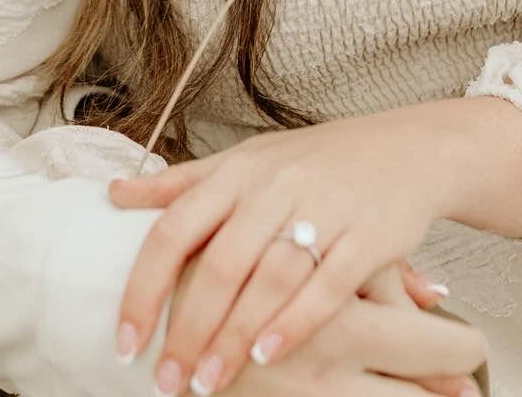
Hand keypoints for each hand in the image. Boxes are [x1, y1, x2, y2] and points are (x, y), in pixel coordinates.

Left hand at [110, 113, 456, 394]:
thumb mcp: (246, 160)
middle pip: (219, 263)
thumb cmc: (315, 162)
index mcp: (236, 171)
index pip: (174, 228)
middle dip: (188, 329)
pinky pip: (327, 284)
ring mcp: (322, 207)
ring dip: (235, 337)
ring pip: (268, 278)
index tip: (125, 340)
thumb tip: (115, 196)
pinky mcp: (368, 233)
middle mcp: (274, 186)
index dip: (145, 287)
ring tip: (209, 383)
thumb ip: (183, 184)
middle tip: (167, 381)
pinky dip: (296, 322)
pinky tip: (269, 357)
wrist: (406, 148)